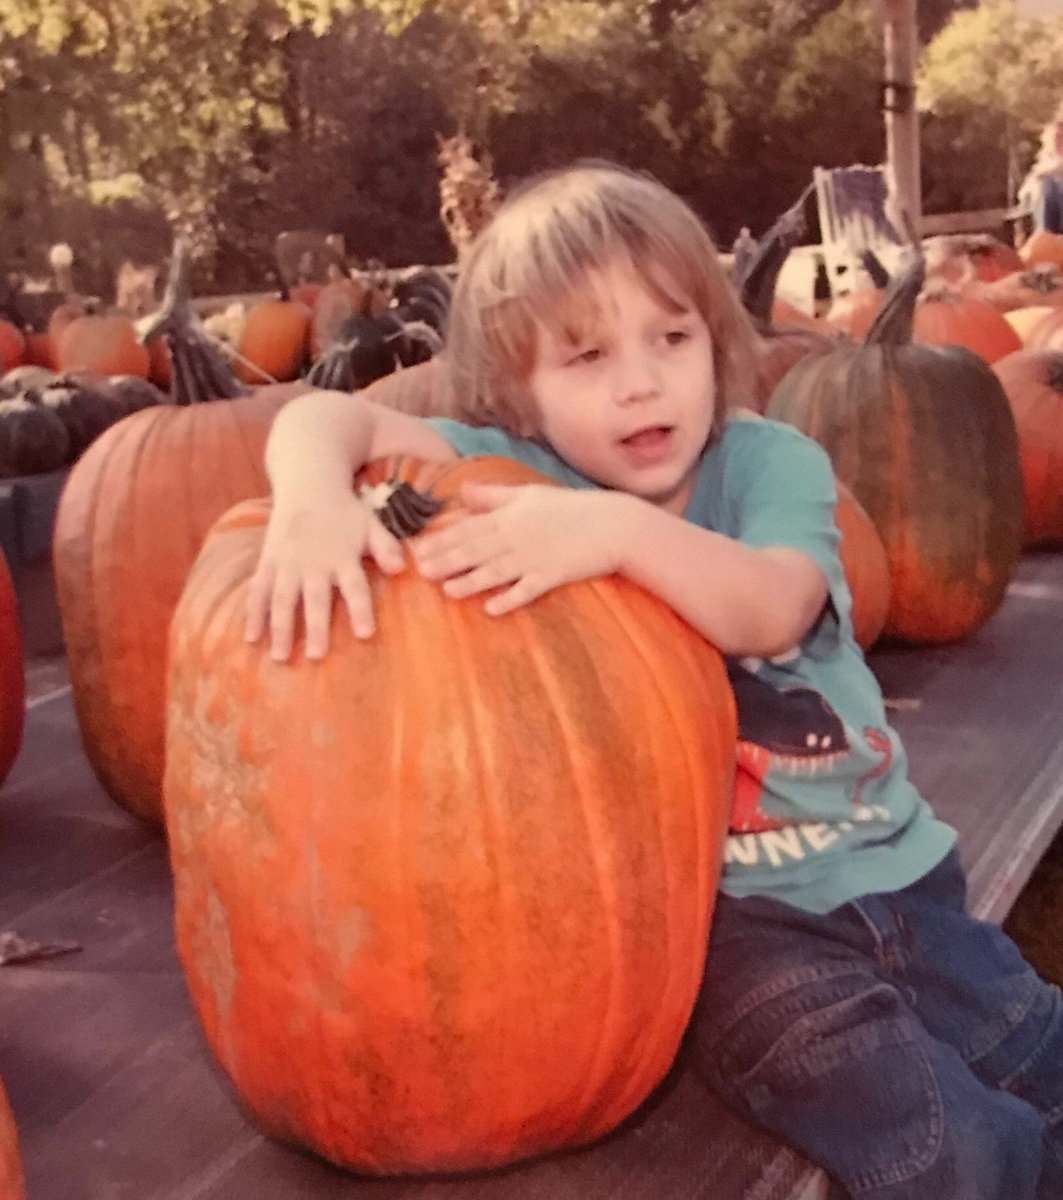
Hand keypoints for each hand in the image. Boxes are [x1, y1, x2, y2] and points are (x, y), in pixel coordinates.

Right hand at [244, 491, 405, 660]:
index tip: (366, 634)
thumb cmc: (345, 512)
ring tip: (279, 657)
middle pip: (315, 599)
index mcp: (342, 557)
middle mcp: (314, 563)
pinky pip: (259, 591)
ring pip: (282, 600)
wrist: (308, 485)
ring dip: (280, 628)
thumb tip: (402, 568)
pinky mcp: (268, 563)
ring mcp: (287, 564)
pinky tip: (250, 638)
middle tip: (317, 656)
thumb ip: (386, 547)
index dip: (361, 610)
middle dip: (316, 628)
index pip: (355, 587)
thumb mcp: (371, 525)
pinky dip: (253, 614)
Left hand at [411, 482, 620, 614]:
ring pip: (497, 571)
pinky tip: (492, 609)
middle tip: (421, 572)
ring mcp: (535, 557)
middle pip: (476, 550)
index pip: (469, 528)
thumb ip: (493, 495)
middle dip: (447, 561)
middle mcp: (517, 537)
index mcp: (509, 517)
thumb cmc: (569, 507)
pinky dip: (510, 599)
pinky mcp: (553, 575)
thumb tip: (462, 490)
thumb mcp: (529, 494)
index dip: (442, 539)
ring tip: (448, 591)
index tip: (418, 549)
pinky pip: (528, 589)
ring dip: (471, 581)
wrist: (612, 523)